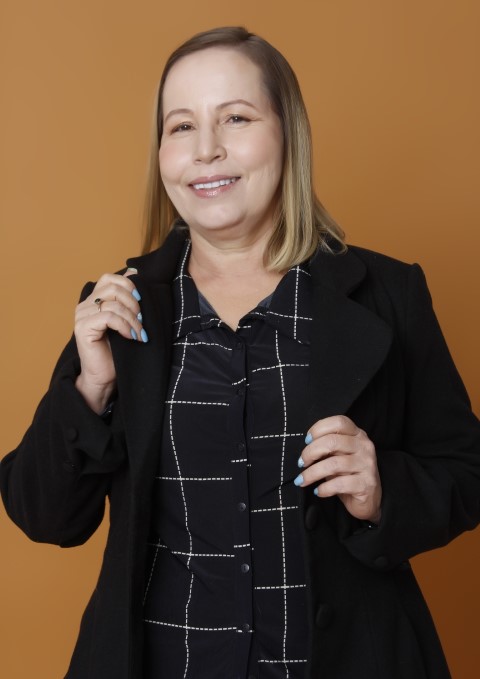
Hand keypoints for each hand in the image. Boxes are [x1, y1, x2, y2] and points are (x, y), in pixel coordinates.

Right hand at [74, 268, 146, 412]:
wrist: (106, 377)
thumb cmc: (118, 351)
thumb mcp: (128, 320)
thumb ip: (128, 298)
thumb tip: (134, 271)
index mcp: (94, 300)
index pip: (109, 278)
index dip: (129, 286)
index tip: (141, 302)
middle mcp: (85, 305)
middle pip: (112, 288)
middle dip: (133, 303)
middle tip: (141, 321)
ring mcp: (81, 316)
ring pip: (113, 304)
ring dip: (132, 319)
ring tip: (139, 333)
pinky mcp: (82, 328)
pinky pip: (108, 317)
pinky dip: (124, 326)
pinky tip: (131, 337)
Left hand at [296, 415, 381, 522]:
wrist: (369, 499)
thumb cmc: (348, 474)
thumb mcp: (338, 455)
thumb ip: (327, 448)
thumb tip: (306, 449)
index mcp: (357, 434)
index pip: (339, 422)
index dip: (319, 429)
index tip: (306, 441)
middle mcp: (364, 446)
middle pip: (333, 441)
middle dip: (310, 452)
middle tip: (301, 463)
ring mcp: (367, 465)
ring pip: (333, 464)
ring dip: (312, 473)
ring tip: (302, 480)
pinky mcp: (366, 484)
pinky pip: (339, 484)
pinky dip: (324, 488)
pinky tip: (318, 491)